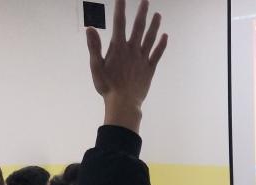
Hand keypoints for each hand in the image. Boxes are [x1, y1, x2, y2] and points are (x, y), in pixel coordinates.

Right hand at [86, 0, 168, 131]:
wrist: (124, 103)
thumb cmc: (107, 86)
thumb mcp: (96, 66)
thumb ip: (94, 47)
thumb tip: (90, 28)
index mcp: (118, 48)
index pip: (119, 23)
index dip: (120, 8)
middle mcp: (132, 50)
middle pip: (138, 27)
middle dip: (142, 12)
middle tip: (146, 0)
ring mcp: (142, 59)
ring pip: (150, 38)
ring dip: (154, 25)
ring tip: (158, 14)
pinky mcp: (149, 69)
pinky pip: (157, 54)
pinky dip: (161, 45)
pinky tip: (165, 36)